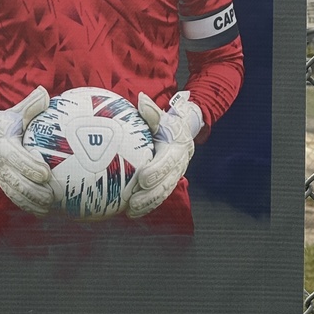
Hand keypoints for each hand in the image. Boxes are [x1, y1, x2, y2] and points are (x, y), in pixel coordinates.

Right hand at [0, 87, 53, 215]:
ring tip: (48, 207)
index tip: (45, 173)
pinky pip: (11, 196)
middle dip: (33, 190)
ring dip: (30, 201)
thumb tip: (45, 93)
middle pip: (15, 179)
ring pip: (13, 191)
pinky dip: (25, 205)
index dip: (29, 167)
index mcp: (1, 143)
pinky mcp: (0, 180)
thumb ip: (30, 105)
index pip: (15, 158)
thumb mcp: (14, 112)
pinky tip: (40, 212)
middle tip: (51, 195)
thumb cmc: (3, 121)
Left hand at [126, 91, 202, 218]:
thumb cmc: (168, 125)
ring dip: (147, 205)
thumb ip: (152, 112)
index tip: (143, 178)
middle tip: (133, 201)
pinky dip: (146, 207)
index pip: (167, 162)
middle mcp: (177, 166)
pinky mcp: (167, 184)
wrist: (183, 135)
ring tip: (130, 211)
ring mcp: (173, 177)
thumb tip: (141, 99)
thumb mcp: (162, 117)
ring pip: (162, 194)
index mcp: (177, 149)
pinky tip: (130, 213)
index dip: (156, 171)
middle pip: (165, 184)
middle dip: (150, 195)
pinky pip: (158, 198)